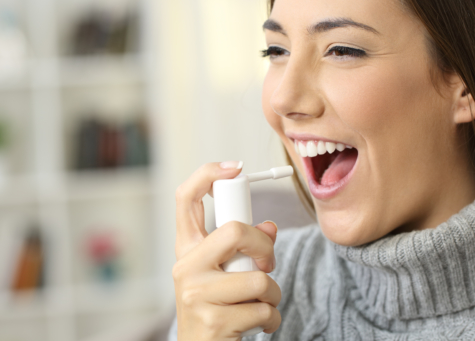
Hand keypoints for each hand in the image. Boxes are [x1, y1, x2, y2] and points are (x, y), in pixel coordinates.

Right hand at [173, 162, 281, 340]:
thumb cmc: (215, 307)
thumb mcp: (221, 273)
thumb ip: (241, 248)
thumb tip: (270, 228)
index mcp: (187, 249)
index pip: (185, 199)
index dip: (207, 175)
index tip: (234, 168)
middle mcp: (185, 266)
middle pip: (235, 230)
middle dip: (265, 246)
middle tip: (268, 264)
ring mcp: (195, 294)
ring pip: (258, 278)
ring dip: (272, 293)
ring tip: (259, 303)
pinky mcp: (213, 321)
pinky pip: (263, 309)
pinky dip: (271, 318)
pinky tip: (256, 325)